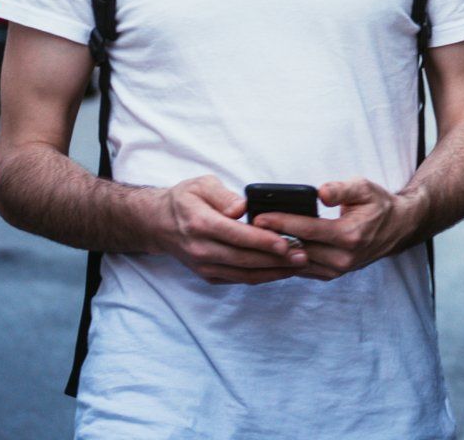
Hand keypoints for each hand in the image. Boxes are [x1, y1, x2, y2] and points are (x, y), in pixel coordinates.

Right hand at [148, 175, 305, 284]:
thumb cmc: (184, 200)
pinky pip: (239, 279)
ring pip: (244, 273)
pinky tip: (281, 270)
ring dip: (273, 271)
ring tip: (299, 264)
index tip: (286, 242)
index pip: (236, 235)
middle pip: (244, 259)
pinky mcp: (209, 275)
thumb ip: (222, 195)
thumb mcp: (200, 185)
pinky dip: (262, 276)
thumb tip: (241, 208)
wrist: (159, 225)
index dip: (263, 241)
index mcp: (200, 224)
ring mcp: (205, 266)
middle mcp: (202, 249)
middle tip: (304, 255)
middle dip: (276, 259)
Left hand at [253, 177, 422, 281]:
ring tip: (249, 241)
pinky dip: (284, 261)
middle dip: (269, 240)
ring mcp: (336, 270)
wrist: (396, 229)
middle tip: (244, 229)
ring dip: (273, 254)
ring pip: (296, 264)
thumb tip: (321, 193)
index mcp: (350, 236)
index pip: (307, 230)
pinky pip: (301, 270)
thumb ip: (342, 188)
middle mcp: (342, 258)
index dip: (281, 223)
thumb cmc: (378, 205)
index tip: (258, 217)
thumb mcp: (364, 187)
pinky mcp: (330, 275)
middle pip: (297, 250)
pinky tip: (266, 251)